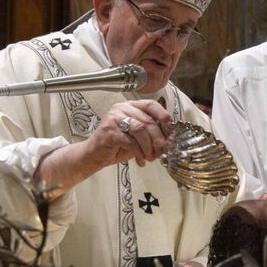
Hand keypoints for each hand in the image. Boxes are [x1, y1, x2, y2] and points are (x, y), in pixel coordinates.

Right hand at [34, 99, 173, 198]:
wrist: (95, 155)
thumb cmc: (117, 145)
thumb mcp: (138, 137)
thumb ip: (151, 132)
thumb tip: (169, 138)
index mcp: (131, 106)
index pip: (151, 105)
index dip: (164, 117)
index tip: (170, 131)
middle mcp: (122, 108)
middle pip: (148, 120)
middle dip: (158, 138)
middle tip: (161, 150)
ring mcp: (113, 118)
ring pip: (140, 130)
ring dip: (149, 147)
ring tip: (150, 157)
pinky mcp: (108, 131)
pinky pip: (130, 141)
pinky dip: (139, 153)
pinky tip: (140, 161)